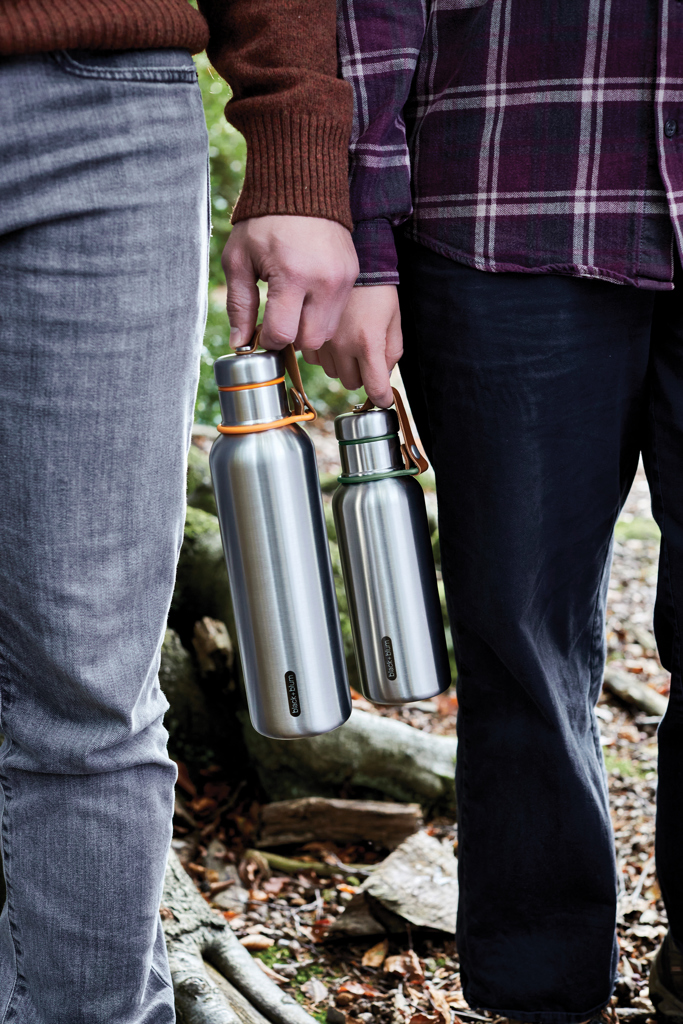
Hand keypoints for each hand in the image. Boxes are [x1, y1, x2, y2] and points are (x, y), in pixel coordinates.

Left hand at [222, 215, 358, 350]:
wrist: (300, 187)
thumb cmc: (263, 222)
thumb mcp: (239, 260)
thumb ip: (239, 304)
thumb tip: (240, 342)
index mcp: (292, 275)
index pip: (283, 334)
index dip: (268, 341)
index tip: (260, 332)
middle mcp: (323, 282)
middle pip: (310, 340)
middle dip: (290, 338)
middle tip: (277, 321)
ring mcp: (342, 280)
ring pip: (326, 332)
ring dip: (307, 329)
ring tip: (291, 309)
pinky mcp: (351, 276)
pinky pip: (337, 314)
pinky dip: (320, 315)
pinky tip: (306, 297)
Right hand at [302, 285, 401, 407]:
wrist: (353, 263)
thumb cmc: (379, 290)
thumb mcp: (394, 320)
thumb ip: (392, 352)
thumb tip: (382, 376)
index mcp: (368, 342)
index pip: (374, 386)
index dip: (382, 398)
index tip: (384, 400)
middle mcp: (343, 345)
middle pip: (352, 382)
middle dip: (362, 375)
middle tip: (367, 357)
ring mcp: (323, 341)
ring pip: (333, 372)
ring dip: (343, 365)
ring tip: (350, 344)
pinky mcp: (309, 334)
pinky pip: (316, 360)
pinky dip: (326, 356)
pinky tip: (334, 341)